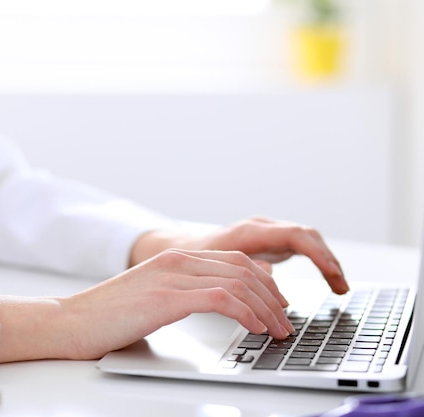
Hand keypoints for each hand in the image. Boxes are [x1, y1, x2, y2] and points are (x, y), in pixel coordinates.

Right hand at [0, 249, 294, 361]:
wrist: (71, 321)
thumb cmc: (108, 316)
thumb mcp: (153, 297)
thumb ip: (183, 294)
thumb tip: (213, 305)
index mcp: (175, 259)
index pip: (235, 261)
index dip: (264, 282)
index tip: (277, 304)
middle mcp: (177, 261)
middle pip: (243, 269)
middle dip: (273, 296)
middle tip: (286, 320)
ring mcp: (172, 277)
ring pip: (238, 282)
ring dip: (266, 308)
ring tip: (278, 330)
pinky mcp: (166, 298)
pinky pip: (220, 299)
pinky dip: (246, 312)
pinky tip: (255, 327)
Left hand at [130, 216, 348, 294]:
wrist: (187, 250)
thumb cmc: (196, 259)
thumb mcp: (214, 267)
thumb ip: (241, 269)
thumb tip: (269, 276)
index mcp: (250, 232)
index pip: (294, 234)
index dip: (316, 253)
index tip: (332, 272)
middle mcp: (262, 228)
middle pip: (306, 235)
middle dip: (327, 259)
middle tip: (341, 286)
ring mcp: (268, 233)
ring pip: (308, 241)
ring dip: (327, 262)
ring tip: (340, 288)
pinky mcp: (272, 242)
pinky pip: (302, 248)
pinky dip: (318, 263)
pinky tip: (329, 280)